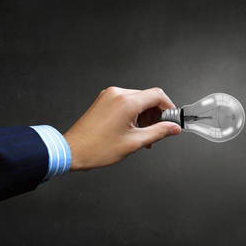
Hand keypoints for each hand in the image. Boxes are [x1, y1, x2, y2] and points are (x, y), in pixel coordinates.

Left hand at [64, 87, 180, 170]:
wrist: (72, 150)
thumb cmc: (97, 148)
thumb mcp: (135, 142)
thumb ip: (159, 132)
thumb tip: (173, 128)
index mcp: (127, 102)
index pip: (157, 95)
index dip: (169, 107)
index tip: (172, 119)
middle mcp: (118, 94)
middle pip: (148, 97)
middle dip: (157, 114)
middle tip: (159, 131)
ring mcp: (109, 96)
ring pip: (138, 100)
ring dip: (145, 115)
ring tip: (145, 135)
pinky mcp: (104, 100)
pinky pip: (126, 102)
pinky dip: (134, 113)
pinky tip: (134, 129)